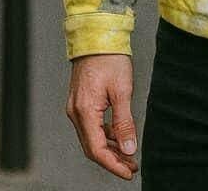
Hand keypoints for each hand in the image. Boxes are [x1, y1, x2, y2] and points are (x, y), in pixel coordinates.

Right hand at [66, 54, 139, 180]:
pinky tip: (119, 136)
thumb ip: (124, 122)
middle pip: (92, 147)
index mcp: (84, 111)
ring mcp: (76, 107)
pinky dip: (105, 134)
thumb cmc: (110, 58)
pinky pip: (91, 125)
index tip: (129, 172)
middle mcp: (75, 112)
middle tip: (132, 167)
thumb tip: (128, 149)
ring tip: (129, 155)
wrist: (98, 35)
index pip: (97, 149)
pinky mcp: (81, 102)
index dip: (113, 165)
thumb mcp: (122, 90)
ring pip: (91, 137)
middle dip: (112, 160)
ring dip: (110, 148)